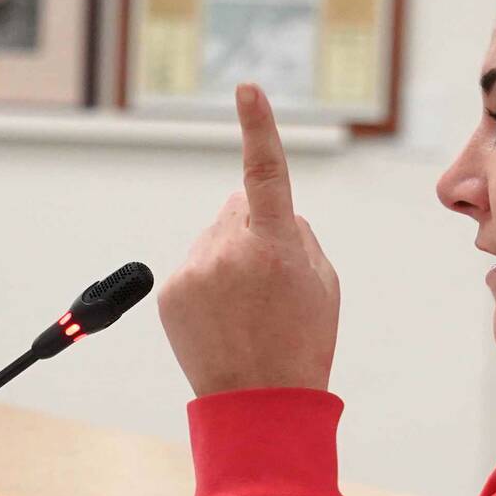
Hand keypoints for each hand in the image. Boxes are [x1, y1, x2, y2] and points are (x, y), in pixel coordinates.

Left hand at [157, 83, 340, 397]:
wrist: (258, 404)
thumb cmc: (301, 343)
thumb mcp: (325, 284)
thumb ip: (298, 234)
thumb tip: (270, 211)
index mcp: (276, 243)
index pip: (265, 172)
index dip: (258, 127)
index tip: (248, 90)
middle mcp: (229, 249)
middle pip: (238, 208)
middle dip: (254, 229)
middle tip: (270, 283)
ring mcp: (195, 269)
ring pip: (215, 239)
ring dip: (230, 259)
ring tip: (246, 309)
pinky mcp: (171, 291)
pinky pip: (193, 266)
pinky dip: (207, 282)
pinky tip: (222, 318)